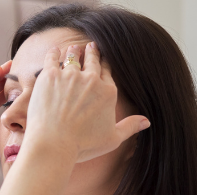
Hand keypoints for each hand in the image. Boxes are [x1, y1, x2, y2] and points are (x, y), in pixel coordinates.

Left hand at [22, 43, 149, 164]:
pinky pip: (52, 59)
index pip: (107, 72)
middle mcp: (91, 80)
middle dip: (92, 52)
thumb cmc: (82, 145)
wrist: (54, 143)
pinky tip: (54, 50)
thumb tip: (146, 122)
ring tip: (74, 48)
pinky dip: (53, 53)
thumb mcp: (112, 139)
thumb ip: (129, 127)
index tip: (102, 59)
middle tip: (90, 46)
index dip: (104, 64)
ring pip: (73, 57)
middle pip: (92, 61)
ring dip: (74, 51)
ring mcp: (70, 76)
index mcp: (108, 92)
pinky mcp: (50, 76)